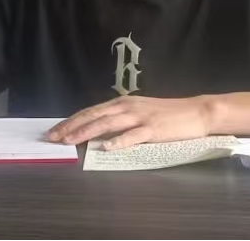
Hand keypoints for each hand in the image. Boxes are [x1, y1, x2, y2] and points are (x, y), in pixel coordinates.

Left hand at [47, 96, 214, 149]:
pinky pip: (133, 136)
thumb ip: (120, 119)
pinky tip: (106, 147)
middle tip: (53, 137)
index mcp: (123, 103)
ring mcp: (140, 117)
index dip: (72, 121)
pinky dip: (118, 142)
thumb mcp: (140, 112)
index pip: (91, 111)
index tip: (55, 130)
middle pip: (94, 116)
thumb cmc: (168, 114)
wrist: (196, 112)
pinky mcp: (153, 129)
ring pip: (107, 124)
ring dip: (86, 132)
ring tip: (70, 140)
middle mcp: (128, 107)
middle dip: (71, 127)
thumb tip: (97, 131)